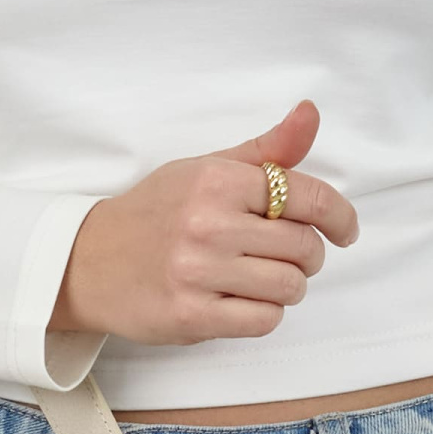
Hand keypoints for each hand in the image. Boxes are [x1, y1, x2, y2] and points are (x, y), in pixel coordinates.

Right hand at [51, 101, 358, 345]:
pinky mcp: (190, 316)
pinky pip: (263, 320)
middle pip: (304, 247)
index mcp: (217, 181)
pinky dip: (264, 314)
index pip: (308, 197)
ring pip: (289, 287)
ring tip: (262, 279)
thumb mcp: (204, 169)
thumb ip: (265, 150)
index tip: (345, 231)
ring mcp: (197, 273)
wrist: (87, 261)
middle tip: (287, 256)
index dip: (340, 217)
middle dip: (308, 256)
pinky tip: (240, 301)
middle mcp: (208, 224)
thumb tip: (311, 113)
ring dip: (287, 287)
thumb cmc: (155, 213)